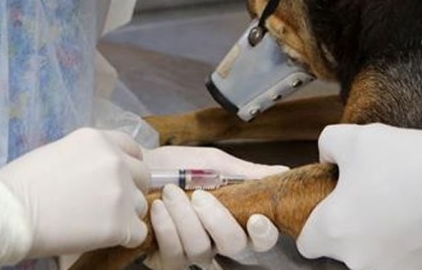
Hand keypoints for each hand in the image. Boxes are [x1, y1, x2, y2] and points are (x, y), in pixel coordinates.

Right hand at [0, 128, 150, 265]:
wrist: (9, 213)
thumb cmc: (20, 184)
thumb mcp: (57, 153)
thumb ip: (86, 158)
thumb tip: (96, 174)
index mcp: (98, 139)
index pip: (132, 148)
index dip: (127, 166)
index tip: (118, 180)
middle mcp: (115, 160)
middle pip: (143, 176)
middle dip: (129, 190)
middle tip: (107, 206)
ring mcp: (121, 191)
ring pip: (140, 205)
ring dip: (126, 215)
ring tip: (99, 224)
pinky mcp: (121, 223)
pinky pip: (138, 233)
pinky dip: (125, 238)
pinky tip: (104, 239)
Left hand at [143, 146, 284, 269]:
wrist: (136, 168)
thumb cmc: (176, 165)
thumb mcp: (213, 162)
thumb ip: (246, 171)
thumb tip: (284, 171)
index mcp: (235, 217)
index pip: (261, 238)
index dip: (264, 234)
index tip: (255, 217)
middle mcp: (217, 240)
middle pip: (234, 246)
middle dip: (217, 220)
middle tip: (199, 195)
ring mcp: (192, 252)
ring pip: (200, 249)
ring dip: (185, 218)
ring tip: (170, 192)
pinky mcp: (166, 259)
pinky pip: (174, 255)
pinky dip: (167, 228)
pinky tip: (159, 208)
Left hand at [297, 124, 421, 269]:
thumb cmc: (413, 167)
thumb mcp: (358, 138)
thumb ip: (329, 144)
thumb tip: (327, 154)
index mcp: (336, 230)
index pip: (306, 241)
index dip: (314, 220)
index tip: (328, 205)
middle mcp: (359, 260)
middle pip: (343, 247)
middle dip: (354, 223)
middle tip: (371, 193)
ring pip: (375, 254)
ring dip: (383, 232)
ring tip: (401, 200)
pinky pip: (407, 258)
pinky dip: (410, 241)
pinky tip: (421, 215)